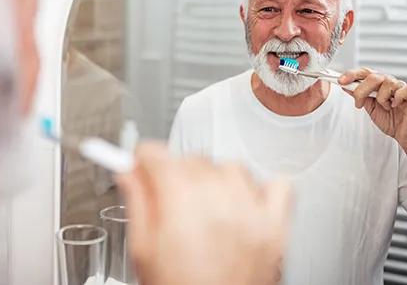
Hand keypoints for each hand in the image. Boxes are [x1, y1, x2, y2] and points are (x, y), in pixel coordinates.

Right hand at [115, 142, 292, 284]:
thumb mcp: (144, 251)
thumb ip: (138, 204)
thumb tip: (129, 173)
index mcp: (182, 207)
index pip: (160, 155)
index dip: (144, 158)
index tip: (140, 162)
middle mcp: (221, 204)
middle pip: (194, 159)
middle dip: (176, 172)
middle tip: (168, 196)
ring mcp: (252, 213)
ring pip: (231, 168)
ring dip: (215, 179)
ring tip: (205, 205)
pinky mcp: (276, 227)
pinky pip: (276, 185)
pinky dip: (260, 189)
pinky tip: (243, 205)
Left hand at [338, 68, 406, 159]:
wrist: (402, 134)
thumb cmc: (389, 119)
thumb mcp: (369, 108)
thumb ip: (359, 97)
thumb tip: (345, 86)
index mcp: (378, 84)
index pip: (364, 72)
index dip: (352, 74)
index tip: (341, 80)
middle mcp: (389, 83)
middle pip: (373, 76)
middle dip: (361, 90)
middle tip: (359, 103)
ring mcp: (401, 87)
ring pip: (387, 83)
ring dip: (382, 98)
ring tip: (385, 107)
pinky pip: (405, 89)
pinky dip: (398, 98)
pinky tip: (396, 105)